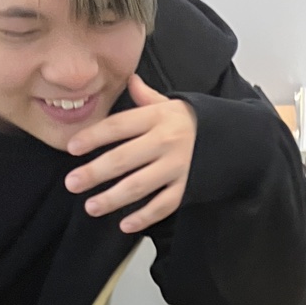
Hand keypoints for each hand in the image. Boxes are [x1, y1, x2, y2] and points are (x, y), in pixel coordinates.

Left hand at [65, 74, 196, 231]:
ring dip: (113, 198)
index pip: (118, 126)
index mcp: (157, 117)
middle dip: (94, 172)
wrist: (233, 138)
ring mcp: (177, 167)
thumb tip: (129, 79)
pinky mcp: (188, 187)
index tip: (71, 147)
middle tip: (72, 183)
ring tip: (91, 207)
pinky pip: (163, 205)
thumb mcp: (170, 104)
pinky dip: (145, 217)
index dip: (93, 137)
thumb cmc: (192, 121)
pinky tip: (125, 225)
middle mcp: (166, 142)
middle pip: (123, 158)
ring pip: (140, 185)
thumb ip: (146, 97)